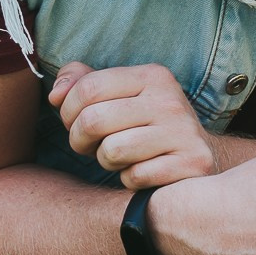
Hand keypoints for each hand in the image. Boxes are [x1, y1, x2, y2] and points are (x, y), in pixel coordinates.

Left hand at [50, 61, 217, 189]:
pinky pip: (134, 176)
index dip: (68, 110)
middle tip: (91, 146)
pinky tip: (143, 171)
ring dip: (106, 161)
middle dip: (80, 140)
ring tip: (120, 157)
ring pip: (112, 150)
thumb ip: (84, 83)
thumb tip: (56, 93)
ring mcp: (183, 132)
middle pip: (93, 119)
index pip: (88, 87)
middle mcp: (169, 99)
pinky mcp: (191, 163)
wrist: (199, 156)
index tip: (75, 122)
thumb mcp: (120, 95)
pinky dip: (130, 179)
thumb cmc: (146, 126)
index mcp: (152, 75)